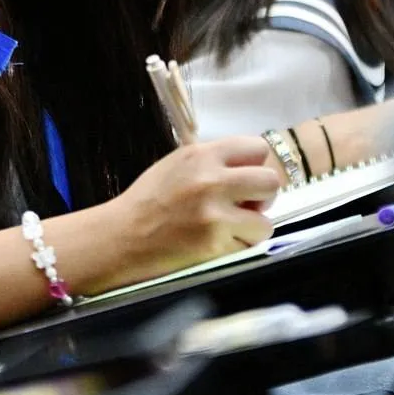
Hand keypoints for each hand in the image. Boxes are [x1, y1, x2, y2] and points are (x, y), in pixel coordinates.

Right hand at [106, 137, 279, 285]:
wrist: (122, 236)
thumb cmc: (148, 199)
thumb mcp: (178, 164)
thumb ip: (213, 161)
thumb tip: (249, 168)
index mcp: (201, 155)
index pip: (257, 148)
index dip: (257, 165)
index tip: (247, 177)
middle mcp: (211, 180)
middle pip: (271, 182)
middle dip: (264, 196)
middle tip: (248, 205)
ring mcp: (214, 215)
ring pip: (266, 221)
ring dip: (253, 227)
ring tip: (232, 227)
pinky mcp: (214, 244)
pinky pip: (248, 245)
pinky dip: (238, 246)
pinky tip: (217, 242)